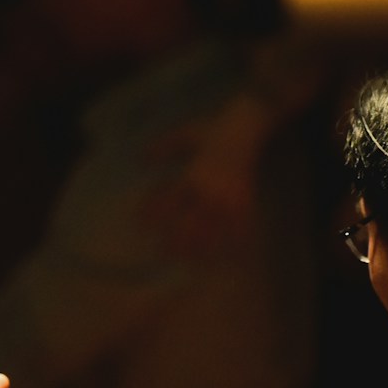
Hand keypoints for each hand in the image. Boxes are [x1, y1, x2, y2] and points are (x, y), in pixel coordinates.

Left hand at [140, 115, 262, 259]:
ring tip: (196, 264)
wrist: (247, 124)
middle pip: (190, 223)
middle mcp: (208, 190)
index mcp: (191, 175)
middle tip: (165, 255)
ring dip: (205, 248)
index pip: (168, 200)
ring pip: (214, 230)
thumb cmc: (213, 127)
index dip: (153, 214)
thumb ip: (163, 147)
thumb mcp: (184, 133)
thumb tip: (140, 160)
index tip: (140, 225)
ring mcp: (228, 197)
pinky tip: (234, 257)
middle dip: (178, 241)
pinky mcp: (245, 198)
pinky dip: (237, 242)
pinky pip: (241, 225)